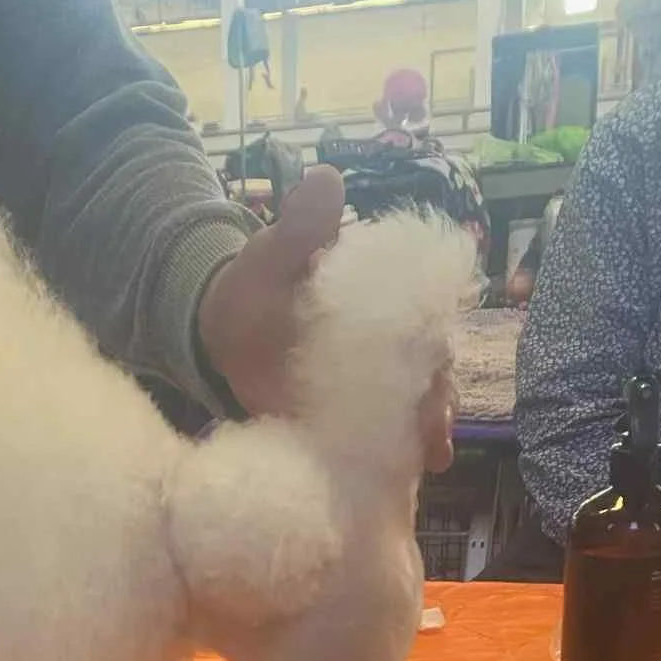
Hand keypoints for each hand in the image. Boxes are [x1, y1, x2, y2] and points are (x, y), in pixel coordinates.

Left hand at [198, 169, 457, 474]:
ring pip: (415, 412)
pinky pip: (379, 444)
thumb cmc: (258, 286)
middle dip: (436, 403)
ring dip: (422, 436)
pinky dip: (388, 460)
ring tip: (425, 462)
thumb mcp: (275, 252)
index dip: (435, 342)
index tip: (436, 365)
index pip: (426, 320)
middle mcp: (395, 345)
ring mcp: (376, 388)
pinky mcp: (352, 423)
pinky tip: (394, 481)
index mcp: (388, 301)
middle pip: (430, 374)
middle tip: (433, 433)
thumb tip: (325, 179)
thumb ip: (303, 226)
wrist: (224, 333)